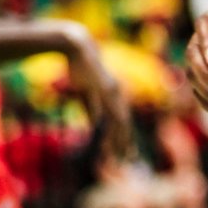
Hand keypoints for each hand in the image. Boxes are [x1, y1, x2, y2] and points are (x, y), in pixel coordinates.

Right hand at [57, 22, 131, 159]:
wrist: (78, 47)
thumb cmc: (83, 69)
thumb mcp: (90, 92)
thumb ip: (94, 109)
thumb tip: (96, 125)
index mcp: (116, 95)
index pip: (124, 121)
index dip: (127, 137)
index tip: (130, 153)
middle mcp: (115, 94)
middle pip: (123, 123)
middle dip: (126, 143)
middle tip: (128, 160)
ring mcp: (107, 92)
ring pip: (114, 121)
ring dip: (116, 139)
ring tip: (116, 155)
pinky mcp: (96, 89)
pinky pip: (100, 113)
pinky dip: (102, 127)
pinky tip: (101, 139)